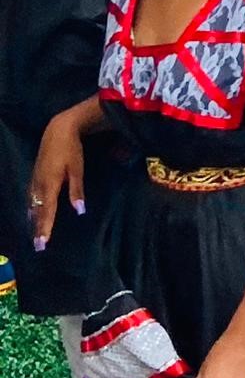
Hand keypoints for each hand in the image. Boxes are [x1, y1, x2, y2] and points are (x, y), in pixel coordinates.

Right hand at [29, 110, 84, 249]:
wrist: (57, 131)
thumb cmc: (71, 150)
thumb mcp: (77, 169)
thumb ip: (77, 190)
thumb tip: (79, 210)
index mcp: (50, 184)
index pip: (47, 211)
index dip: (44, 227)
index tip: (42, 243)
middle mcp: (39, 185)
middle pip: (37, 211)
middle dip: (37, 229)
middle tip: (37, 246)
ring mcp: (35, 180)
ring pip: (32, 205)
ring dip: (33, 220)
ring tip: (35, 235)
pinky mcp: (35, 176)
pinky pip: (31, 198)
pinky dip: (32, 209)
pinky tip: (32, 214)